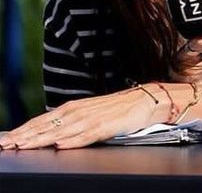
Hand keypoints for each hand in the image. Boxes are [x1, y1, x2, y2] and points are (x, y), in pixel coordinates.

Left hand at [0, 87, 157, 149]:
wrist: (145, 100)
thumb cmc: (118, 108)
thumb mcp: (90, 113)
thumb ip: (71, 123)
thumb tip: (52, 136)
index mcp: (74, 108)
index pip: (43, 121)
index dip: (24, 130)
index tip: (7, 139)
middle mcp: (80, 112)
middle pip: (47, 126)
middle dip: (25, 135)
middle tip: (7, 144)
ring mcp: (92, 119)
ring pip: (61, 131)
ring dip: (41, 139)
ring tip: (24, 145)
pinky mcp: (106, 126)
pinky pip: (86, 135)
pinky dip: (72, 139)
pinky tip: (60, 144)